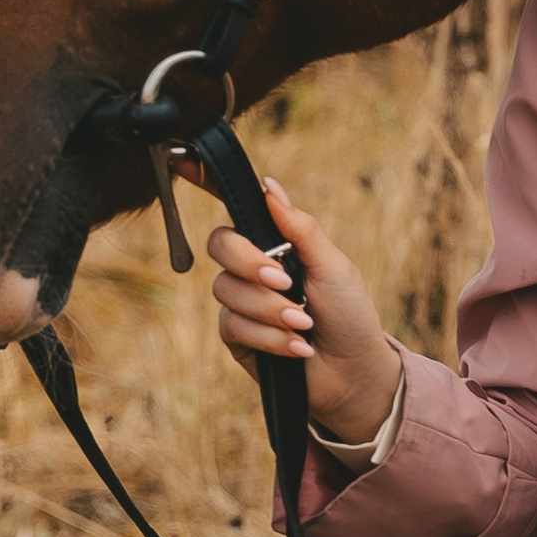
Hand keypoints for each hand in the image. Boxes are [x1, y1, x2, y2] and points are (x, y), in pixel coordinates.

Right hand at [190, 169, 403, 446]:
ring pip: (226, 290)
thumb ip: (300, 228)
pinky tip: (297, 348)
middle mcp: (253, 267)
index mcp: (276, 242)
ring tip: (305, 324)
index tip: (183, 162)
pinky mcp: (237, 337)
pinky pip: (233, 325)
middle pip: (220, 244)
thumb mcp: (333, 266)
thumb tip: (268, 186)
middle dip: (250, 263)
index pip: (236, 207)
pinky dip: (269, 337)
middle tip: (286, 282)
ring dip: (270, 310)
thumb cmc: (351, 316)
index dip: (206, 183)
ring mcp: (242, 301)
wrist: (354, 374)